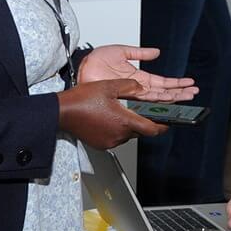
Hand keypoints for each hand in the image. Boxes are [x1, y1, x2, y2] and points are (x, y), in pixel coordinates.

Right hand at [58, 45, 197, 149]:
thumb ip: (130, 86)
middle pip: (141, 131)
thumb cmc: (82, 100)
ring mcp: (110, 141)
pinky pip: (116, 137)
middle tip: (147, 112)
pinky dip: (118, 129)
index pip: (152, 129)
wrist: (61, 113)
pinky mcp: (101, 144)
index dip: (163, 126)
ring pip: (128, 134)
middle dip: (146, 122)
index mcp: (124, 121)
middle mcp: (119, 135)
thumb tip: (141, 88)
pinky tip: (111, 118)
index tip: (170, 121)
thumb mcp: (109, 86)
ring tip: (124, 112)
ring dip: (130, 125)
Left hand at [76, 45, 197, 102]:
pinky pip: (144, 101)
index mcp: (138, 77)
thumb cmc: (96, 60)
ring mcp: (132, 94)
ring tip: (187, 96)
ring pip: (157, 98)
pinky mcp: (125, 98)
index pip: (162, 82)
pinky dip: (156, 102)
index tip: (189, 83)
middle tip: (194, 93)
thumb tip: (156, 52)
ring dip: (173, 97)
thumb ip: (140, 53)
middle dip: (180, 92)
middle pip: (163, 92)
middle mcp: (137, 88)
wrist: (83, 67)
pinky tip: (167, 103)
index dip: (176, 83)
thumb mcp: (122, 51)